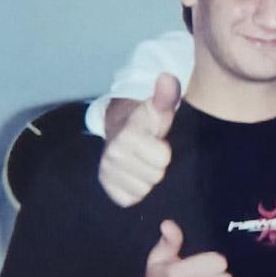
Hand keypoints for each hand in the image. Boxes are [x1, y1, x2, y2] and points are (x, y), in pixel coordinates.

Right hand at [99, 74, 179, 206]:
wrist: (121, 135)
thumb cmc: (147, 124)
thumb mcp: (159, 109)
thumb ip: (166, 96)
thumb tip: (168, 77)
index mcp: (127, 135)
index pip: (162, 158)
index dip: (164, 152)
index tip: (157, 142)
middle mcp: (112, 155)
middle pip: (155, 176)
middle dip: (157, 166)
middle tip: (150, 155)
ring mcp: (107, 173)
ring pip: (144, 189)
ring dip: (147, 179)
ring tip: (143, 164)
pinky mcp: (108, 188)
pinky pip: (132, 199)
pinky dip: (137, 191)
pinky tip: (135, 176)